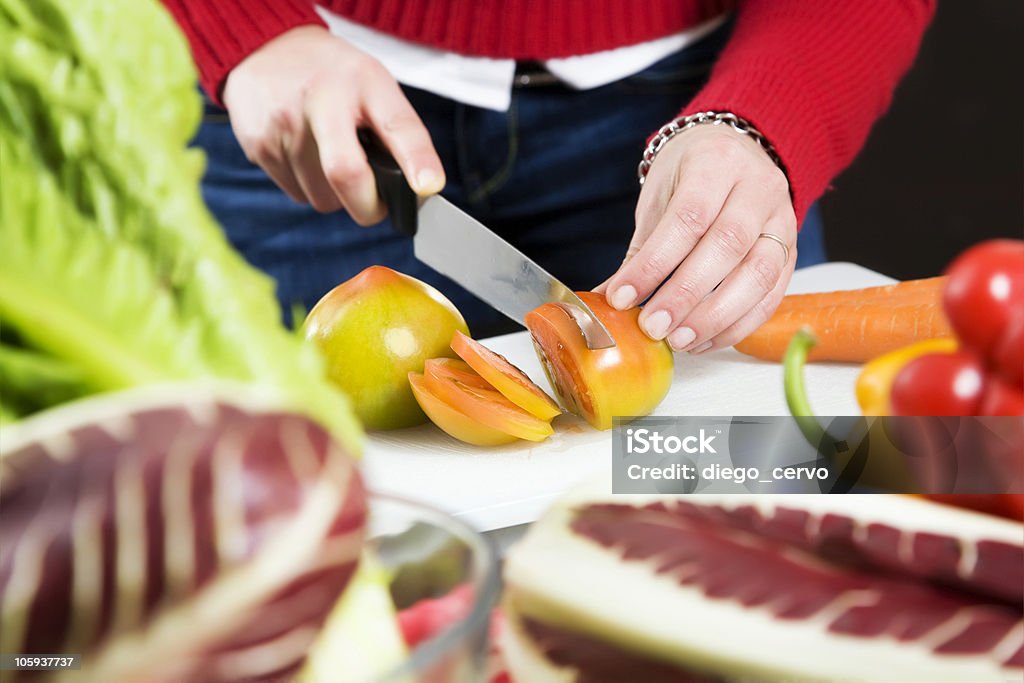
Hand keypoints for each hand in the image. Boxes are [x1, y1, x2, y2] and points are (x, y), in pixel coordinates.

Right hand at [223, 26, 443, 223]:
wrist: (265, 49)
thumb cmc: (333, 76)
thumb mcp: (375, 86)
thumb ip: (401, 133)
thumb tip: (421, 190)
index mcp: (360, 82)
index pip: (395, 125)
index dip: (415, 160)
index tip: (427, 187)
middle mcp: (318, 101)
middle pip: (348, 177)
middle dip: (368, 204)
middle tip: (375, 196)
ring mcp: (282, 125)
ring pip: (322, 198)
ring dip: (335, 193)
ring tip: (331, 155)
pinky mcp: (257, 146)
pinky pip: (297, 194)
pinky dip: (309, 186)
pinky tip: (306, 154)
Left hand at [599, 124, 796, 352]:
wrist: (730, 156)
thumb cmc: (688, 179)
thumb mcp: (658, 200)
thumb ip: (640, 251)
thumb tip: (607, 299)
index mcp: (716, 163)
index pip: (688, 218)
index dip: (654, 264)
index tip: (622, 297)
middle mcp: (758, 187)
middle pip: (727, 246)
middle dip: (686, 294)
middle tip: (653, 327)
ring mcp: (782, 219)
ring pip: (758, 273)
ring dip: (716, 316)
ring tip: (679, 341)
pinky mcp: (792, 251)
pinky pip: (772, 294)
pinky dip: (738, 325)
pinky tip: (704, 340)